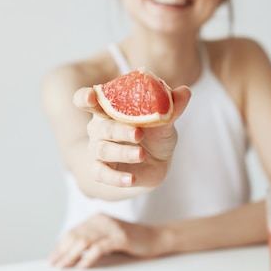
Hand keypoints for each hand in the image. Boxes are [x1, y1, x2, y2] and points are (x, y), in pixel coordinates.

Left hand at [50, 213, 158, 267]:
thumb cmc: (133, 241)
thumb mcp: (109, 239)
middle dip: (62, 251)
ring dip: (70, 255)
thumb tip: (71, 256)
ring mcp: (111, 227)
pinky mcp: (120, 237)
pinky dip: (87, 258)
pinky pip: (99, 247)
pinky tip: (81, 267)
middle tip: (54, 265)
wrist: (157, 237)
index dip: (60, 245)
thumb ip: (93, 243)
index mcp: (98, 219)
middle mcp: (102, 220)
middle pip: (75, 235)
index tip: (53, 258)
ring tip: (63, 266)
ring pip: (84, 240)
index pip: (73, 231)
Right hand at [73, 85, 190, 188]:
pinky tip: (131, 179)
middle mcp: (99, 128)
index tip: (92, 96)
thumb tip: (185, 91)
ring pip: (103, 150)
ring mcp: (98, 150)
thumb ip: (172, 106)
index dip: (85, 97)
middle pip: (101, 127)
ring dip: (123, 153)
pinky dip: (117, 178)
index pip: (87, 100)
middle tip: (139, 133)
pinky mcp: (102, 171)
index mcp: (109, 109)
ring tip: (141, 155)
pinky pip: (103, 174)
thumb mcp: (165, 121)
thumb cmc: (155, 135)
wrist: (156, 164)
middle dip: (120, 130)